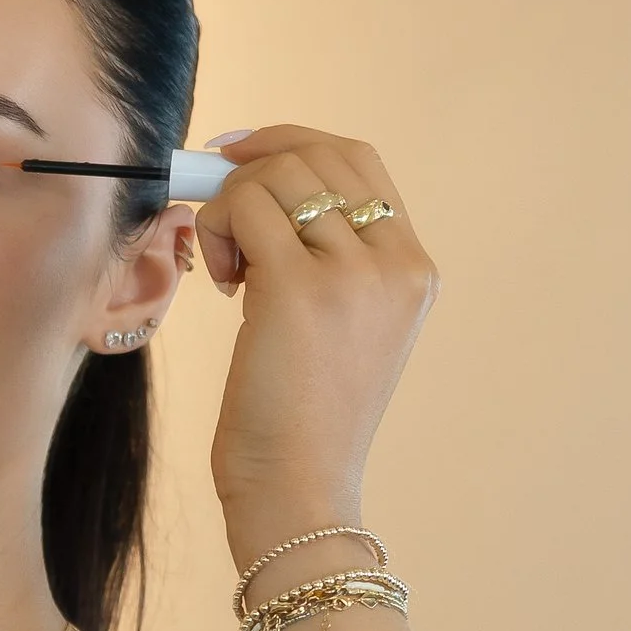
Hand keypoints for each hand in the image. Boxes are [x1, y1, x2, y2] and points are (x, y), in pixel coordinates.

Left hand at [190, 125, 437, 566]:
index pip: (359, 161)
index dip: (291, 143)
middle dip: (250, 173)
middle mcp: (395, 263)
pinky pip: (242, 209)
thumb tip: (259, 185)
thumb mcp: (345, 328)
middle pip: (315, 158)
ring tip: (228, 270)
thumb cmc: (303, 419)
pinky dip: (216, 228)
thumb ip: (330, 259)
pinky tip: (221, 279)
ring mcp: (353, 272)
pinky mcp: (298, 287)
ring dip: (228, 207)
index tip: (238, 155)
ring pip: (274, 178)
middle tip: (220, 221)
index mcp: (415, 270)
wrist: (299, 488)